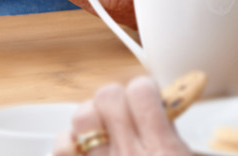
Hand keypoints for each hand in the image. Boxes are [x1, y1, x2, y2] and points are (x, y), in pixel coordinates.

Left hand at [52, 77, 191, 155]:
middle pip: (108, 96)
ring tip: (103, 129)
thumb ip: (174, 134)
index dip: (144, 89)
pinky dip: (70, 143)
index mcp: (163, 150)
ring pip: (81, 118)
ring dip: (91, 118)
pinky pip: (63, 148)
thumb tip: (168, 106)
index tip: (148, 96)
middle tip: (126, 114)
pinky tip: (84, 147)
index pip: (141, 91)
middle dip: (116, 100)